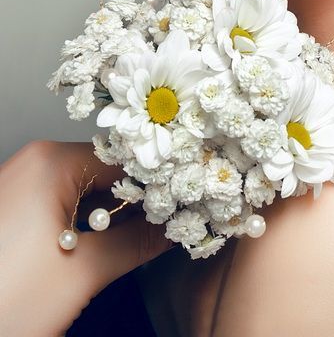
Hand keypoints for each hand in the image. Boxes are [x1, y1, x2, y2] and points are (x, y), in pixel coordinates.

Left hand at [0, 140, 173, 336]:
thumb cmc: (3, 301)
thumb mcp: (83, 272)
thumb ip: (139, 242)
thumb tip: (180, 226)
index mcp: (51, 161)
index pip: (127, 158)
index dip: (160, 182)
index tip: (190, 202)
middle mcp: (34, 162)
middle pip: (107, 172)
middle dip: (139, 202)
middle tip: (175, 225)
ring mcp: (21, 184)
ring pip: (87, 191)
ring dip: (115, 216)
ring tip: (147, 239)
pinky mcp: (13, 209)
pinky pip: (64, 205)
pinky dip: (88, 224)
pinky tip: (107, 247)